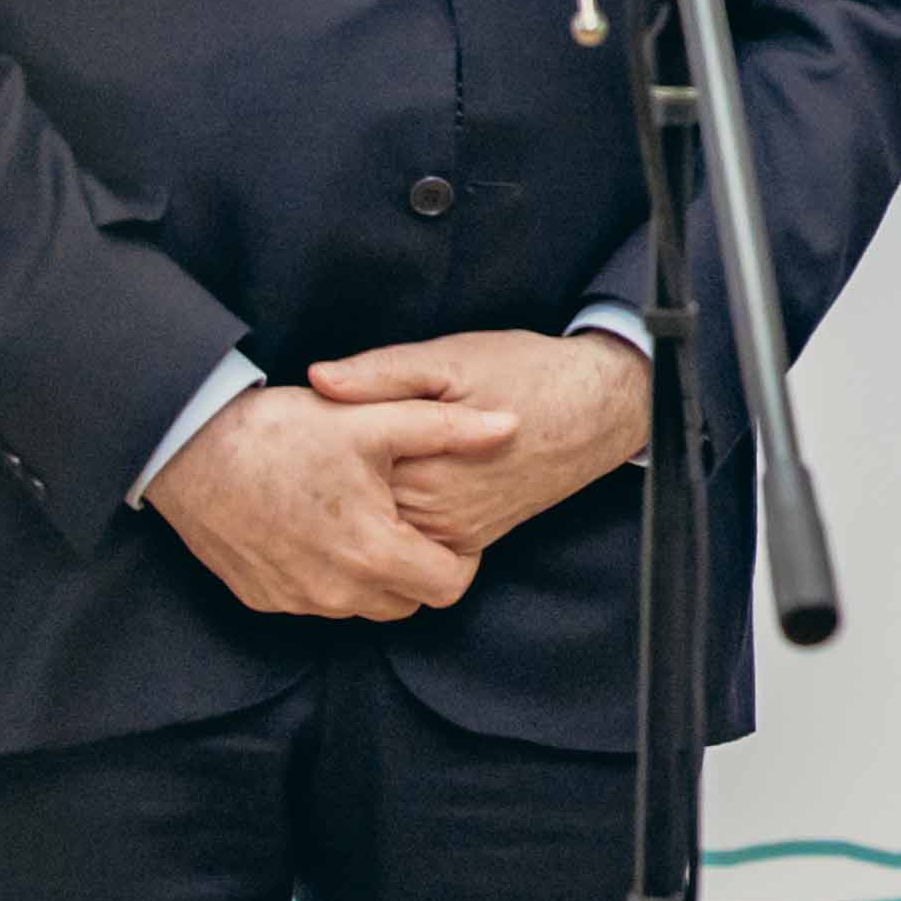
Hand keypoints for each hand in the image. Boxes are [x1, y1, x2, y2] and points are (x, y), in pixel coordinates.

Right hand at [142, 383, 509, 619]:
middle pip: (409, 601)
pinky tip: (324, 529)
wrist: (189, 451)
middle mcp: (335, 592)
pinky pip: (317, 601)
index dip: (463, 558)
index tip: (450, 526)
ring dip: (376, 573)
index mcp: (373, 553)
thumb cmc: (284, 432)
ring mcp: (295, 600)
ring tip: (368, 519)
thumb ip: (449, 427)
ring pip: (363, 605)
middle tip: (411, 520)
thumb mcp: (374, 420)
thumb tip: (511, 425)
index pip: (450, 586)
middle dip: (421, 567)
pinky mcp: (262, 598)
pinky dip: (332, 576)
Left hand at [308, 332, 651, 558]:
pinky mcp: (470, 540)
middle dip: (334, 483)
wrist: (598, 409)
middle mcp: (437, 512)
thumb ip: (381, 373)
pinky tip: (390, 486)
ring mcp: (455, 532)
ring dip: (360, 504)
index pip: (341, 473)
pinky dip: (393, 520)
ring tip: (345, 470)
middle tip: (314, 450)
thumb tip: (317, 380)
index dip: (316, 450)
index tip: (301, 428)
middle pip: (356, 508)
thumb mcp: (450, 358)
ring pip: (382, 529)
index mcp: (424, 467)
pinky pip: (413, 542)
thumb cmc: (526, 374)